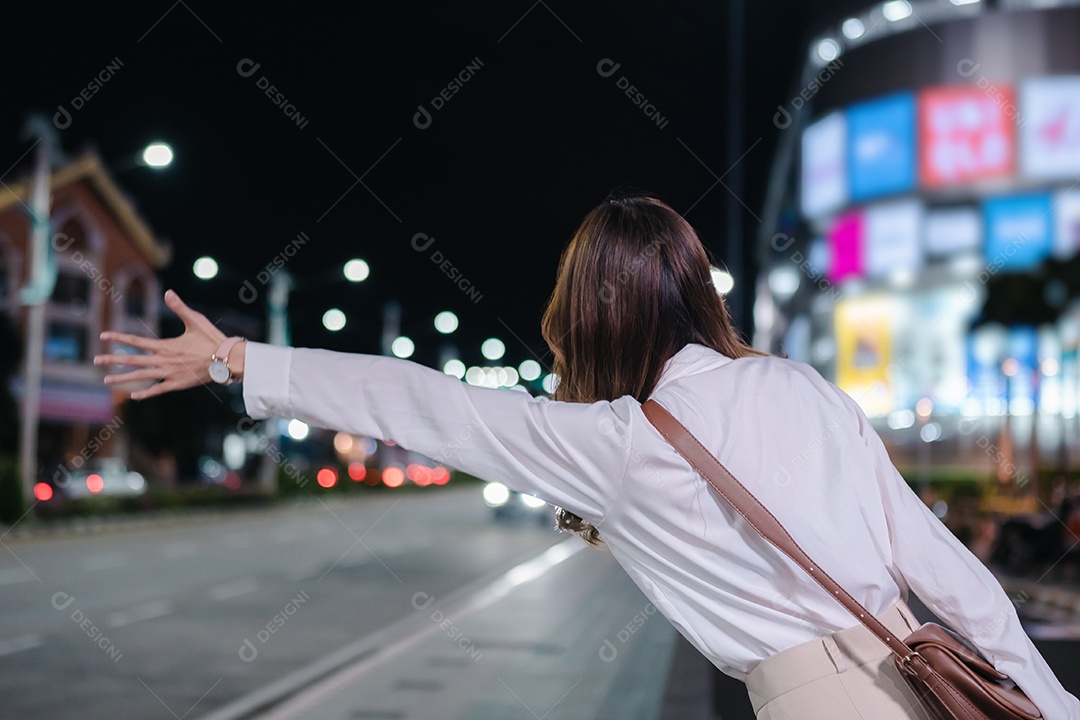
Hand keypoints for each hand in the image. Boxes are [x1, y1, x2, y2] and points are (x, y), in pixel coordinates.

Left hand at [94, 290, 228, 399]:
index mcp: (165, 346)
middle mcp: (163, 361)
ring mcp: (169, 374)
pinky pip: (158, 390)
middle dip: (113, 360)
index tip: (104, 336)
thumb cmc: (212, 339)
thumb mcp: (196, 320)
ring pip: (141, 377)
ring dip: (123, 379)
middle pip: (133, 360)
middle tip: (96, 360)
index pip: (137, 342)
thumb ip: (179, 307)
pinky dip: (146, 394)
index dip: (119, 338)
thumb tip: (168, 292)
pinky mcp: (178, 384)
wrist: (226, 360)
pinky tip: (133, 396)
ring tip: (106, 380)